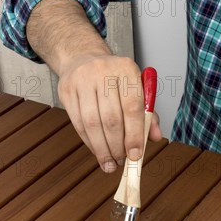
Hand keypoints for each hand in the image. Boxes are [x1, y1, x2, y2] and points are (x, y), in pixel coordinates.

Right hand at [26, 0, 161, 172]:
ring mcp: (82, 79)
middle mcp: (103, 71)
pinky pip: (78, 123)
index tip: (135, 155)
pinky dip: (89, 142)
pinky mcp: (66, 90)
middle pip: (111, 118)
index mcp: (127, 69)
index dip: (135, 135)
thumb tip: (154, 137)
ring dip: (102, 148)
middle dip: (117, 145)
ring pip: (92, 123)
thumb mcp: (136, 89)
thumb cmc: (115, 80)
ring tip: (109, 162)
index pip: (132, 107)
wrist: (83, 58)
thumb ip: (148, 114)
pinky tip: (97, 150)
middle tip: (121, 161)